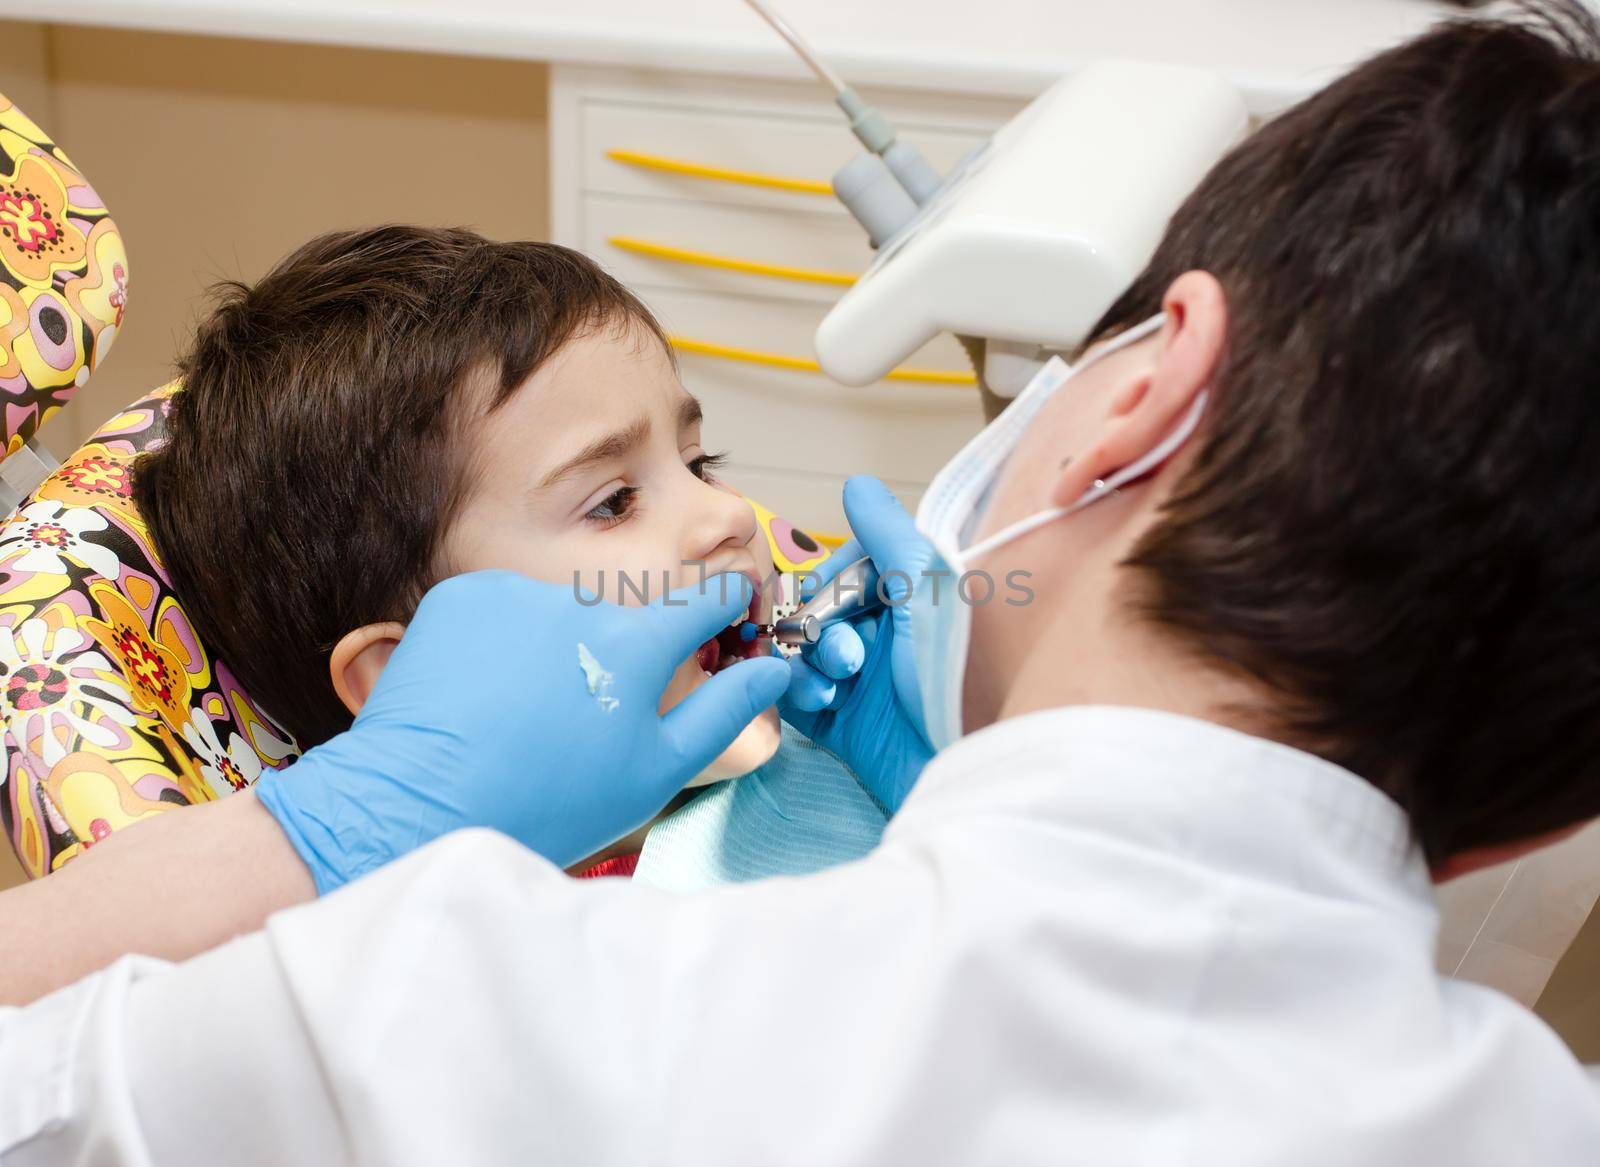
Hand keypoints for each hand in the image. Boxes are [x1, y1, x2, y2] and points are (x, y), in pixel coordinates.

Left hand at [256, 570, 788, 892]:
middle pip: (627, 617)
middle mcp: (580, 599)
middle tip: (588, 723)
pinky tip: (487, 694)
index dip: (725, 604)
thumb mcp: (654, 771)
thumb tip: (773, 669)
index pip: (707, 595)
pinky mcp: (460, 595)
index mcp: (639, 641)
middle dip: (621, 659)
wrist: (415, 805)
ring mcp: (515, 591)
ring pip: (562, 614)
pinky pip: (504, 608)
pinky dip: (504, 642)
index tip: (726, 616)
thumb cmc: (547, 802)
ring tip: (528, 715)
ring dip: (560, 650)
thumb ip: (725, 710)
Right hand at [780, 477, 934, 813]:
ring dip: (812, 658)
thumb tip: (858, 485)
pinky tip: (826, 700)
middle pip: (823, 610)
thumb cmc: (965, 673)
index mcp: (916, 602)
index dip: (836, 575)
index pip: (855, 569)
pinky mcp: (847, 727)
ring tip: (842, 677)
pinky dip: (801, 692)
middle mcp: (890, 638)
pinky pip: (799, 697)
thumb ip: (888, 533)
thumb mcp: (929, 587)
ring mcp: (867, 683)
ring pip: (806, 652)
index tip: (830, 586)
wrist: (976, 763)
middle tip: (848, 648)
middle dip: (822, 622)